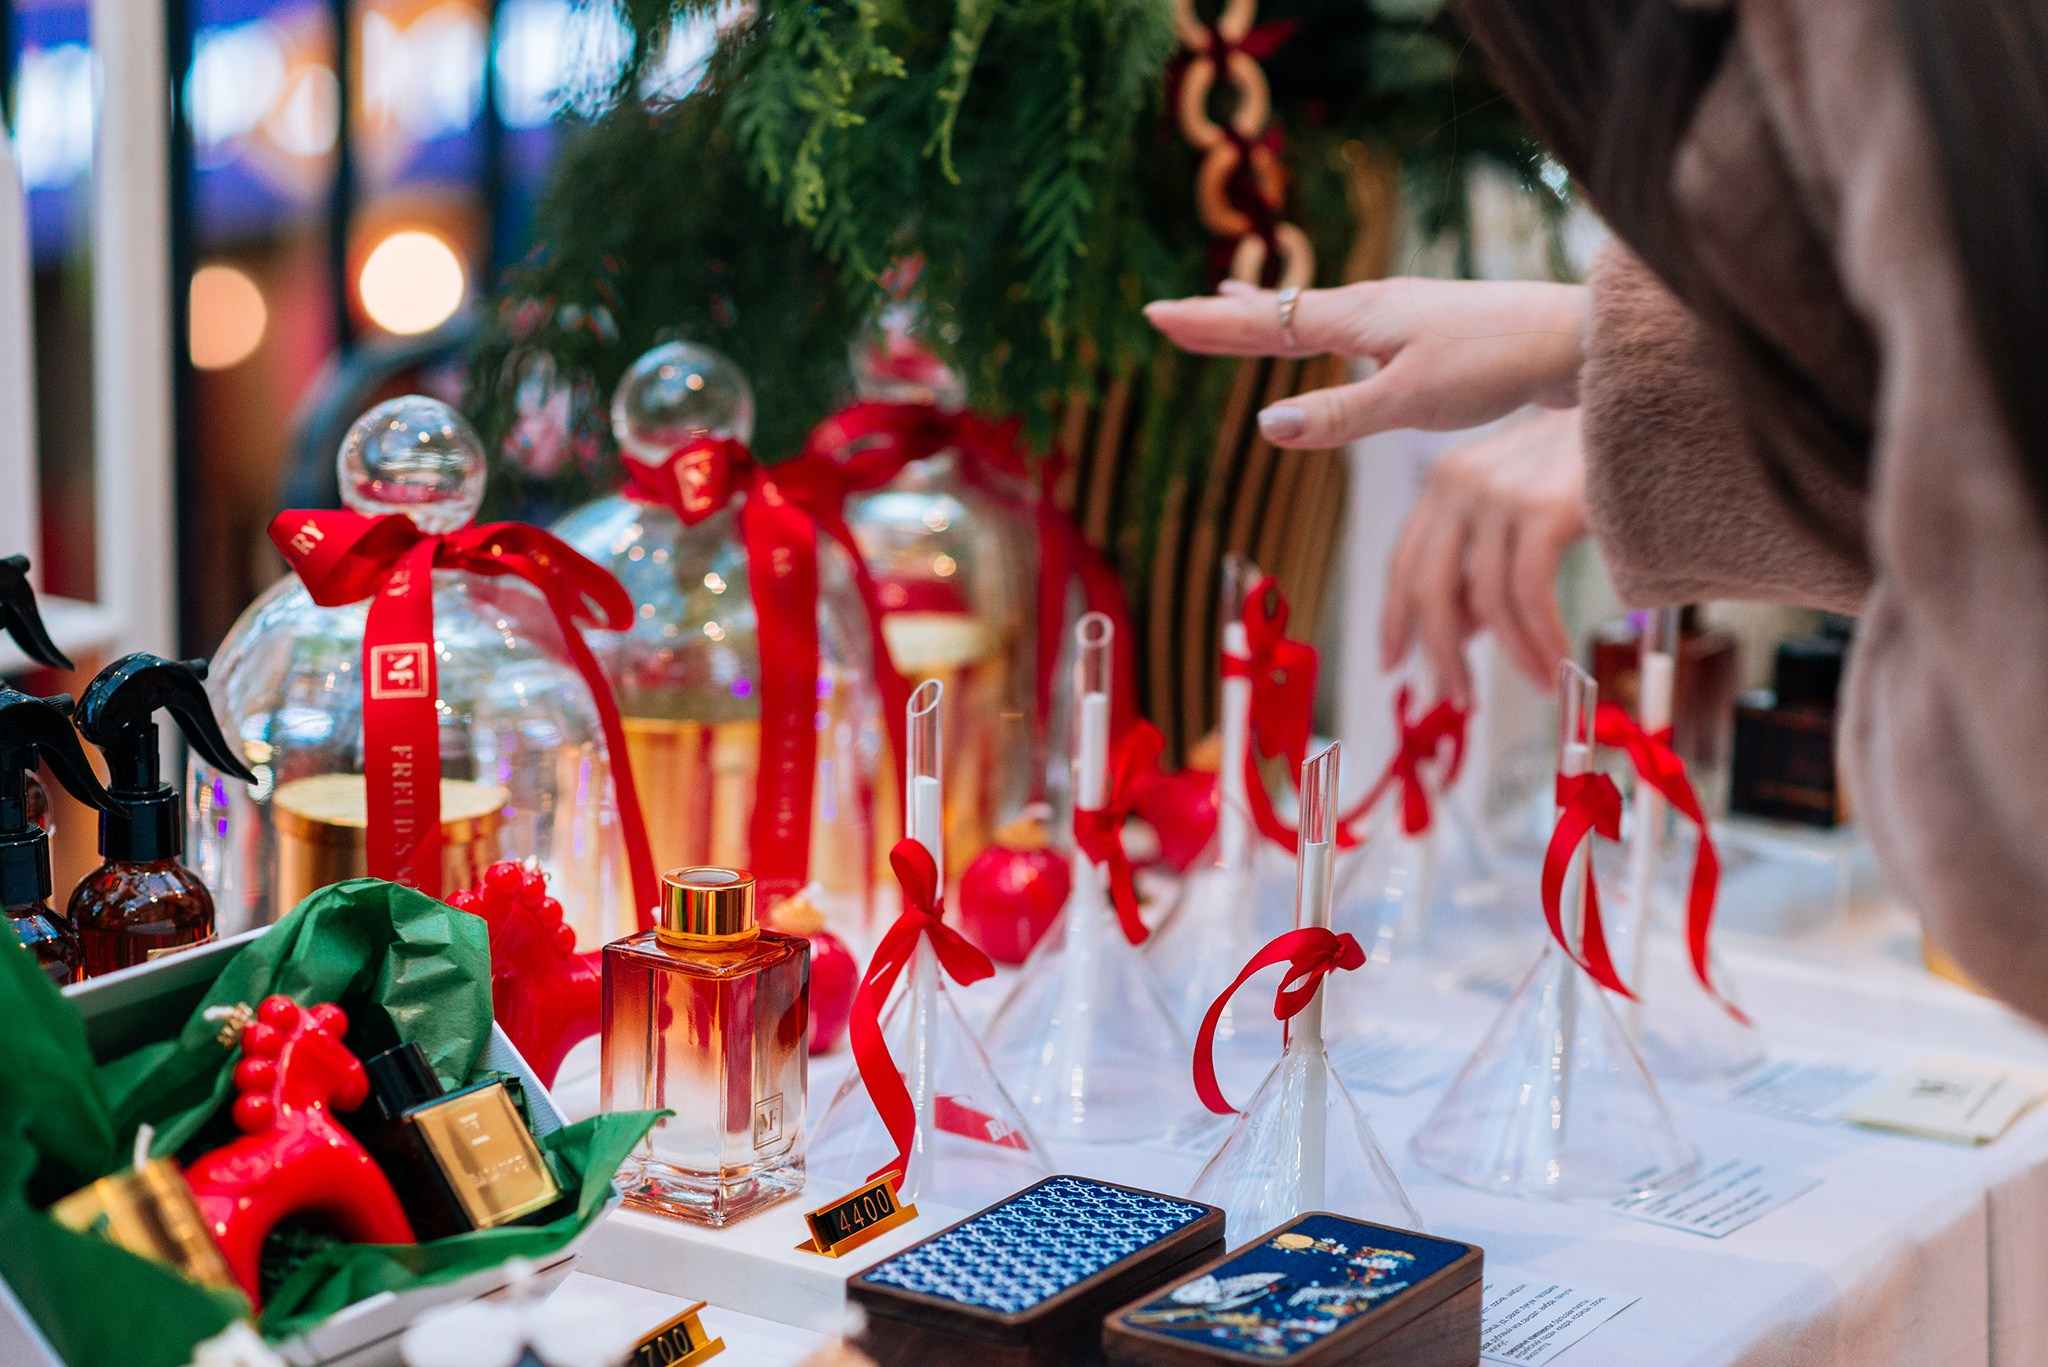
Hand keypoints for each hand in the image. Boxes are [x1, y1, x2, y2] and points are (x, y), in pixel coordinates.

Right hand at [1143, 277, 1588, 448]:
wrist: (1573, 338)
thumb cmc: (1495, 366)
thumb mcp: (1411, 401)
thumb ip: (1340, 415)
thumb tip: (1267, 428)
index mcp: (1358, 319)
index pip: (1265, 324)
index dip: (1209, 325)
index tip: (1155, 315)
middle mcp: (1370, 308)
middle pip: (1281, 313)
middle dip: (1224, 316)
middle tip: (1171, 314)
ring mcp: (1398, 316)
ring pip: (1314, 314)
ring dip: (1267, 313)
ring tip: (1232, 302)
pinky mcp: (1424, 331)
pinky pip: (1347, 324)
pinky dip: (1314, 323)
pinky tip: (1328, 330)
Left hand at [1382, 407, 1588, 701]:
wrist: (1645, 417)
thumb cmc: (1584, 469)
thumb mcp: (1517, 512)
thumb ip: (1481, 562)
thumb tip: (1458, 634)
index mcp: (1445, 482)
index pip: (1403, 563)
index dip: (1393, 620)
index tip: (1390, 665)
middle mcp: (1459, 483)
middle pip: (1430, 590)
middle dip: (1441, 654)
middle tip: (1457, 698)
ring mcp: (1499, 494)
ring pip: (1485, 600)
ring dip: (1510, 655)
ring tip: (1535, 684)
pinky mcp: (1541, 509)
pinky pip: (1529, 596)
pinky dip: (1541, 640)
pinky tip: (1555, 665)